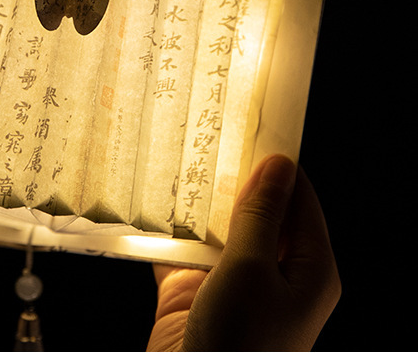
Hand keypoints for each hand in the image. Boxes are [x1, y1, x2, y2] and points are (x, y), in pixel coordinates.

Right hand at [147, 154, 340, 350]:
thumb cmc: (238, 342)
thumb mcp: (251, 270)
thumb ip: (259, 215)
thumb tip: (278, 165)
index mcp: (307, 269)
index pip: (299, 201)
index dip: (277, 164)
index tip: (253, 126)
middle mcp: (273, 273)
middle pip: (256, 212)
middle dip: (231, 178)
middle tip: (207, 136)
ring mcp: (231, 283)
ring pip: (216, 228)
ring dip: (196, 202)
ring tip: (175, 160)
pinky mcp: (193, 292)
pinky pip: (181, 250)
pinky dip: (167, 230)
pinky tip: (151, 204)